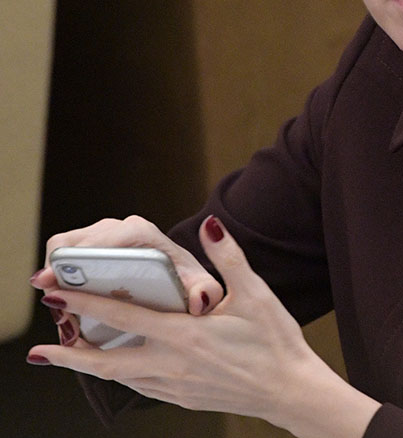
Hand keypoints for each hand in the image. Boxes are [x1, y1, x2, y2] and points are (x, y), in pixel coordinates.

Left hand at [26, 216, 379, 437]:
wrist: (290, 388)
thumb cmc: (274, 339)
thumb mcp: (254, 293)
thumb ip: (228, 258)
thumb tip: (209, 225)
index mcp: (185, 335)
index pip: (123, 315)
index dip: (85, 303)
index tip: (54, 292)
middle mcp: (172, 364)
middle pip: (105, 360)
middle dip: (68, 350)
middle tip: (39, 346)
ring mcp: (175, 386)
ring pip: (118, 378)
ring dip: (87, 367)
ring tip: (65, 357)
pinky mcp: (183, 399)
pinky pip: (139, 388)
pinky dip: (118, 377)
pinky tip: (115, 369)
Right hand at [30, 215, 223, 316]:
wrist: (181, 278)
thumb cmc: (187, 282)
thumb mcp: (200, 289)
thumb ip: (206, 293)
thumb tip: (200, 300)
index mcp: (143, 234)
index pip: (108, 237)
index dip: (81, 256)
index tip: (58, 278)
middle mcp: (120, 229)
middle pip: (76, 243)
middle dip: (59, 272)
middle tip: (57, 308)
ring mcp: (102, 236)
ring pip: (63, 250)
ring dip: (55, 279)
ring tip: (60, 313)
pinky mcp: (89, 247)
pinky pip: (61, 258)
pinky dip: (56, 280)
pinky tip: (62, 308)